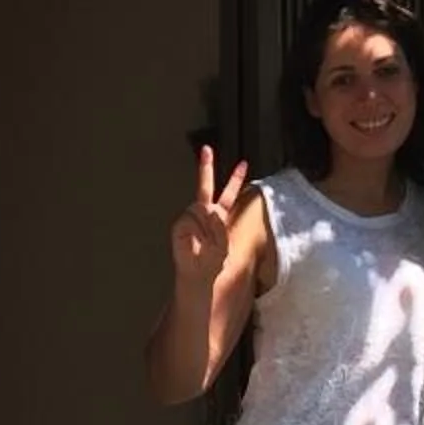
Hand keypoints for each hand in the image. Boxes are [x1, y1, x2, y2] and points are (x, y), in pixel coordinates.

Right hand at [171, 146, 248, 288]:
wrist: (198, 275)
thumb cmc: (213, 262)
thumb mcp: (225, 243)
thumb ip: (220, 225)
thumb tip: (209, 211)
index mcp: (219, 216)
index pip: (229, 195)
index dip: (235, 179)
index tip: (244, 163)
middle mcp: (204, 213)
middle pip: (205, 186)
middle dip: (205, 167)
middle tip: (207, 149)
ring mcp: (191, 217)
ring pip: (202, 211)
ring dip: (207, 229)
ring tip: (206, 244)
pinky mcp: (180, 225)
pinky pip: (191, 221)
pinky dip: (196, 232)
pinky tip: (195, 242)